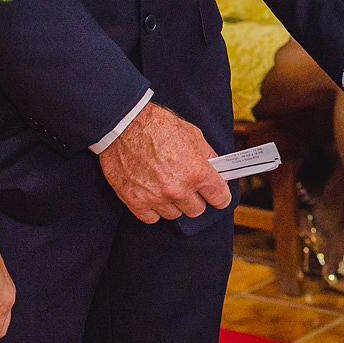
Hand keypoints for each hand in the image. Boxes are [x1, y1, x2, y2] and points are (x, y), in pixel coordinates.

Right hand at [99, 102, 231, 222]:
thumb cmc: (157, 126)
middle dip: (194, 198)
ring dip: (172, 203)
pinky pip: (151, 217)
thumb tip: (217, 169)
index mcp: (197, 172)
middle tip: (187, 186)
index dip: (220, 196)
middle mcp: (178, 189)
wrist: (123, 124)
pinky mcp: (135, 201)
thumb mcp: (193, 135)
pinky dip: (153, 208)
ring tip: (165, 185)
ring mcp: (156, 197)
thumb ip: (208, 156)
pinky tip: (152, 194)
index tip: (217, 195)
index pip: (220, 198)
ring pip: (174, 214)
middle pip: (196, 210)